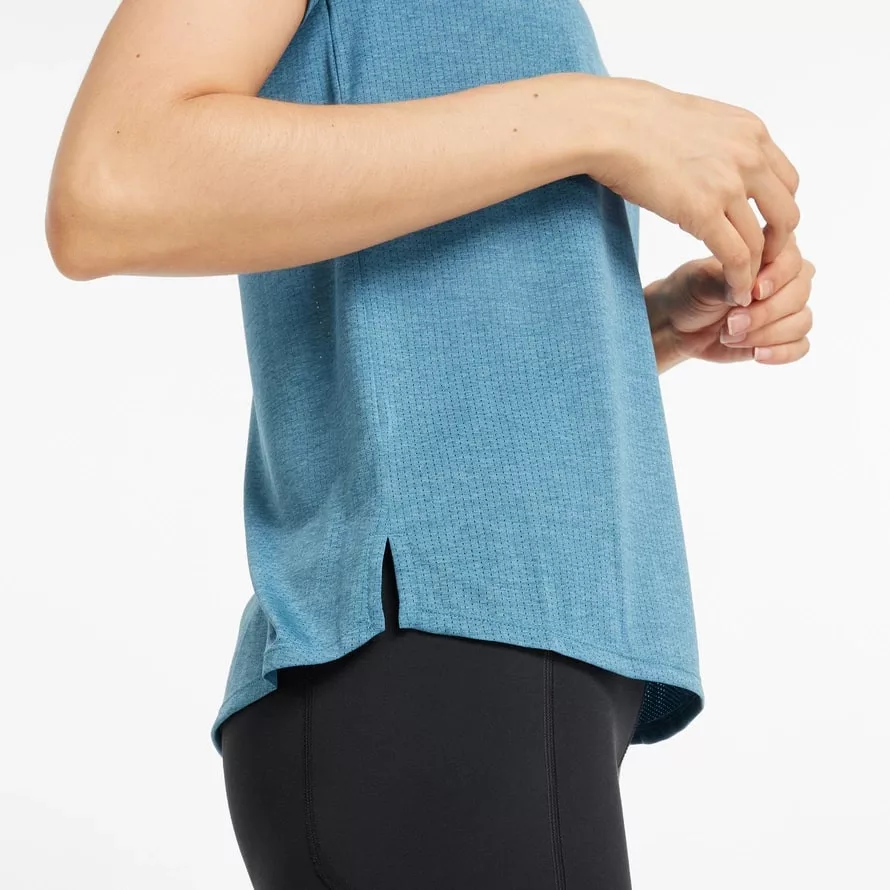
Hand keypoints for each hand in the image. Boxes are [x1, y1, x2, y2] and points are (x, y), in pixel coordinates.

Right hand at [585, 76, 799, 303]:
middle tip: (759, 263)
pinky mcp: (704, 211)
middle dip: (775, 244)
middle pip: (785, 213)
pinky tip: (734, 292)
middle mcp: (750, 157)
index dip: (776, 213)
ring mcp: (729, 185)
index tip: (760, 232)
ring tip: (745, 286)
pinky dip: (740, 279)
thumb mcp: (696, 122)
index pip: (785, 182)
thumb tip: (708, 164)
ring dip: (756, 269)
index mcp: (751, 132)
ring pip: (761, 240)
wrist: (612, 124)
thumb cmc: (637, 121)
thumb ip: (716, 146)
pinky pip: (736, 255)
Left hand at [646, 233, 814, 365]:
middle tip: (731, 322)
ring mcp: (787, 309)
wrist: (677, 323)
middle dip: (765, 312)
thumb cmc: (690, 293)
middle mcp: (786, 280)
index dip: (777, 277)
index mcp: (770, 254)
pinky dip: (780, 352)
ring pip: (802, 321)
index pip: (793, 260)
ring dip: (767, 334)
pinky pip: (801, 346)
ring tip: (731, 337)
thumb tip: (750, 292)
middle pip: (800, 294)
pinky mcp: (783, 337)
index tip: (754, 291)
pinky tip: (756, 354)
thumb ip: (729, 281)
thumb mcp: (702, 281)